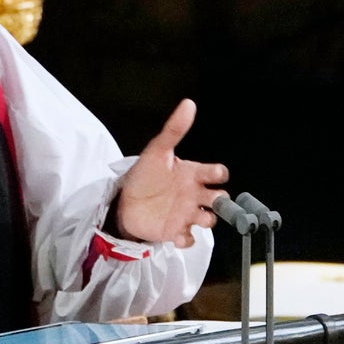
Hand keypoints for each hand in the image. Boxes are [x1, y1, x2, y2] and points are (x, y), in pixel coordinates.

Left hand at [115, 99, 229, 247]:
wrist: (123, 200)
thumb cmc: (143, 174)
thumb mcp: (157, 150)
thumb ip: (174, 129)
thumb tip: (188, 104)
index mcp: (193, 174)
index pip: (218, 173)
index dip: (218, 174)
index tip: (211, 174)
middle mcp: (194, 194)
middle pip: (220, 199)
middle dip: (220, 201)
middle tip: (211, 200)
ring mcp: (186, 214)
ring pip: (208, 220)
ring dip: (205, 220)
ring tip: (193, 216)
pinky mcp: (175, 231)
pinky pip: (189, 239)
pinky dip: (187, 239)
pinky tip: (177, 233)